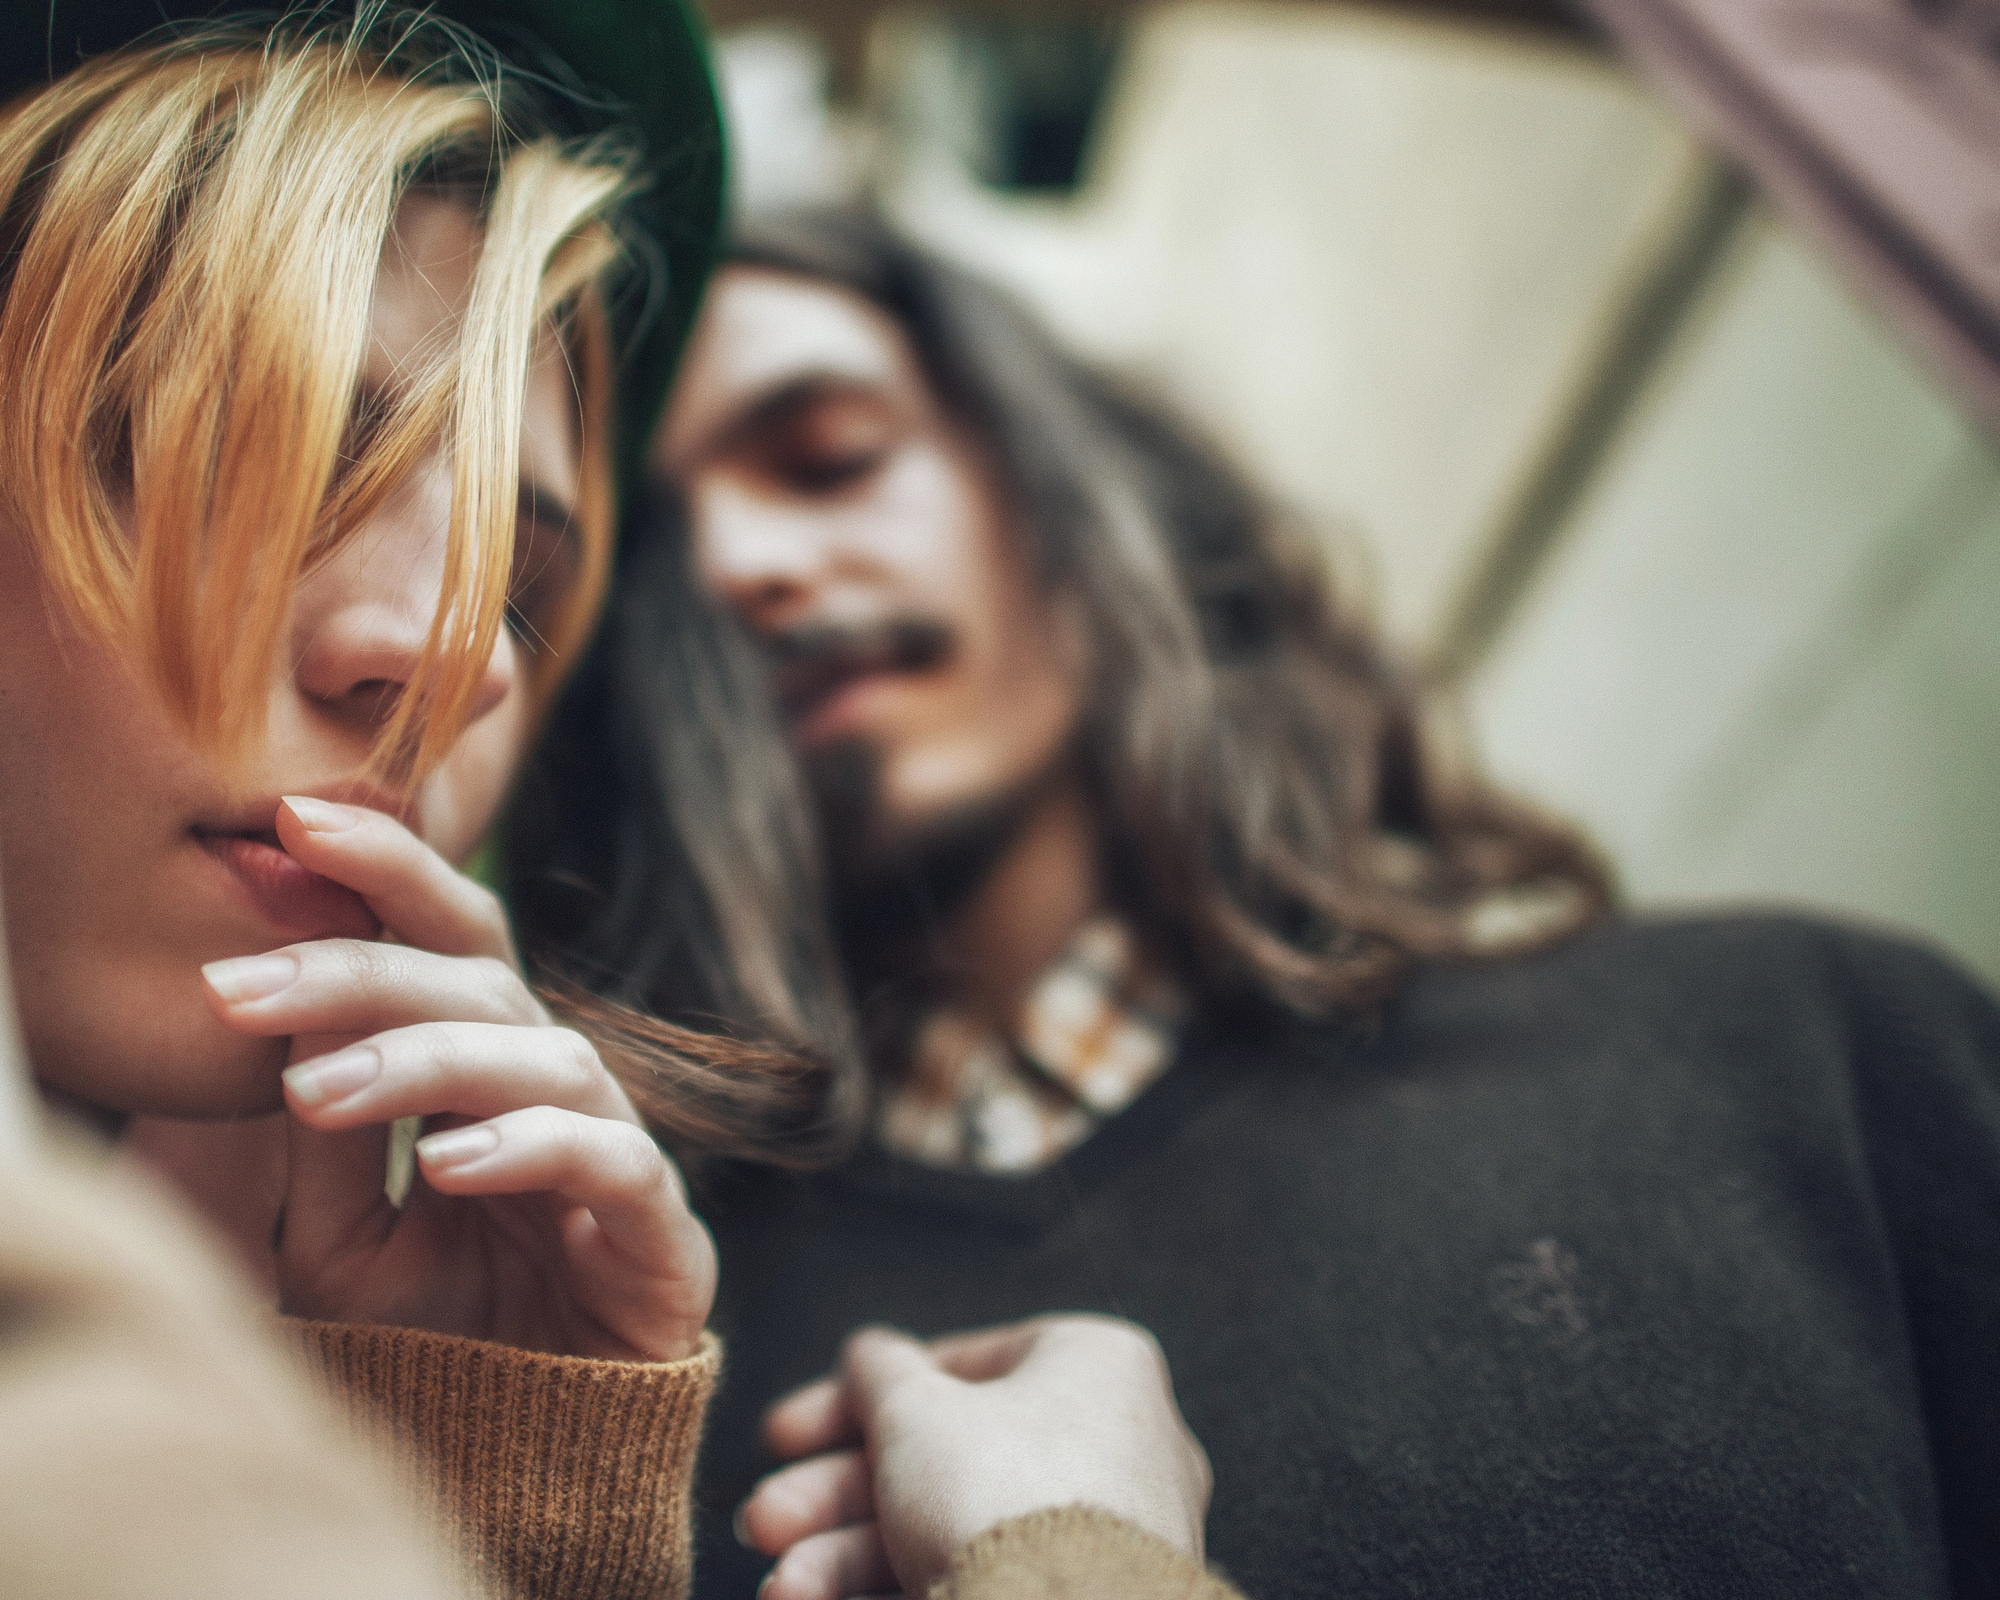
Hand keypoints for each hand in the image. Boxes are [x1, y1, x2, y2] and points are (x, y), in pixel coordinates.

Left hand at [201, 798, 713, 1362]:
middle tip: (241, 989)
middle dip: (360, 973)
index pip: (450, 938)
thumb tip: (269, 1005)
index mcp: (487, 1065)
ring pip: (542, 1057)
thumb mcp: (331, 1237)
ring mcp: (616, 1151)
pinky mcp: (659, 1233)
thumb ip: (317, 1132)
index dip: (390, 870)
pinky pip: (611, 1162)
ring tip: (319, 1090)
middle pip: (485, 981)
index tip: (293, 825)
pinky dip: (532, 1149)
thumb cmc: (434, 1333)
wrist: (531, 1454)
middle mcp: (556, 1085)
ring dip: (426, 1061)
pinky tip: (449, 1164)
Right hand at [741, 1315, 1210, 1599]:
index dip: (854, 1400)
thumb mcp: (912, 1411)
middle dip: (836, 1497)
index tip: (782, 1436)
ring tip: (783, 1589)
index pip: (956, 1365)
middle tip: (763, 1521)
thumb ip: (878, 1373)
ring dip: (848, 1556)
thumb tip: (867, 1356)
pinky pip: (983, 1575)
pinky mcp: (1084, 1593)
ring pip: (954, 1525)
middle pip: (942, 1455)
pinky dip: (901, 1585)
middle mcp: (1113, 1440)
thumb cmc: (999, 1494)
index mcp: (1093, 1363)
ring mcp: (1105, 1529)